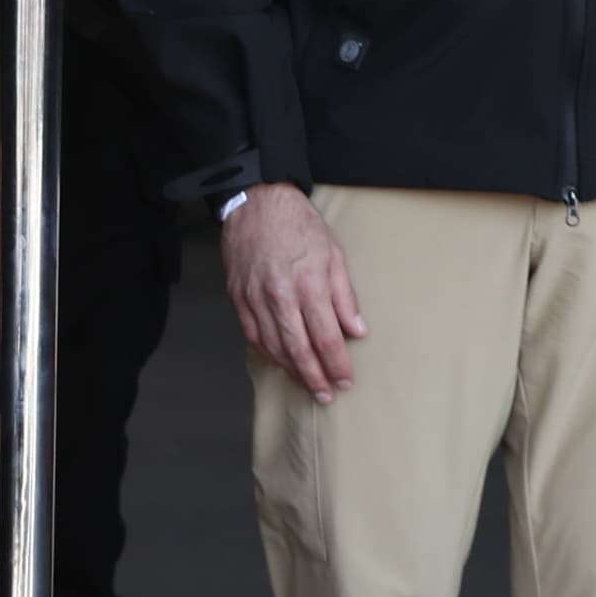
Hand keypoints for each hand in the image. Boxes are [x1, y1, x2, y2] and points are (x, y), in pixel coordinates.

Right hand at [223, 186, 365, 401]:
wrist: (256, 201)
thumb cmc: (299, 224)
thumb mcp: (333, 253)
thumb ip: (344, 295)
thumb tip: (356, 331)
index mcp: (308, 283)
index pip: (326, 337)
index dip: (337, 364)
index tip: (346, 381)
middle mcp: (280, 294)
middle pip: (298, 349)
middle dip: (315, 377)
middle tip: (326, 395)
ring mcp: (255, 297)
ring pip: (273, 346)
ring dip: (291, 369)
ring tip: (306, 383)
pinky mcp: (238, 296)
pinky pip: (252, 334)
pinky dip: (267, 352)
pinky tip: (280, 360)